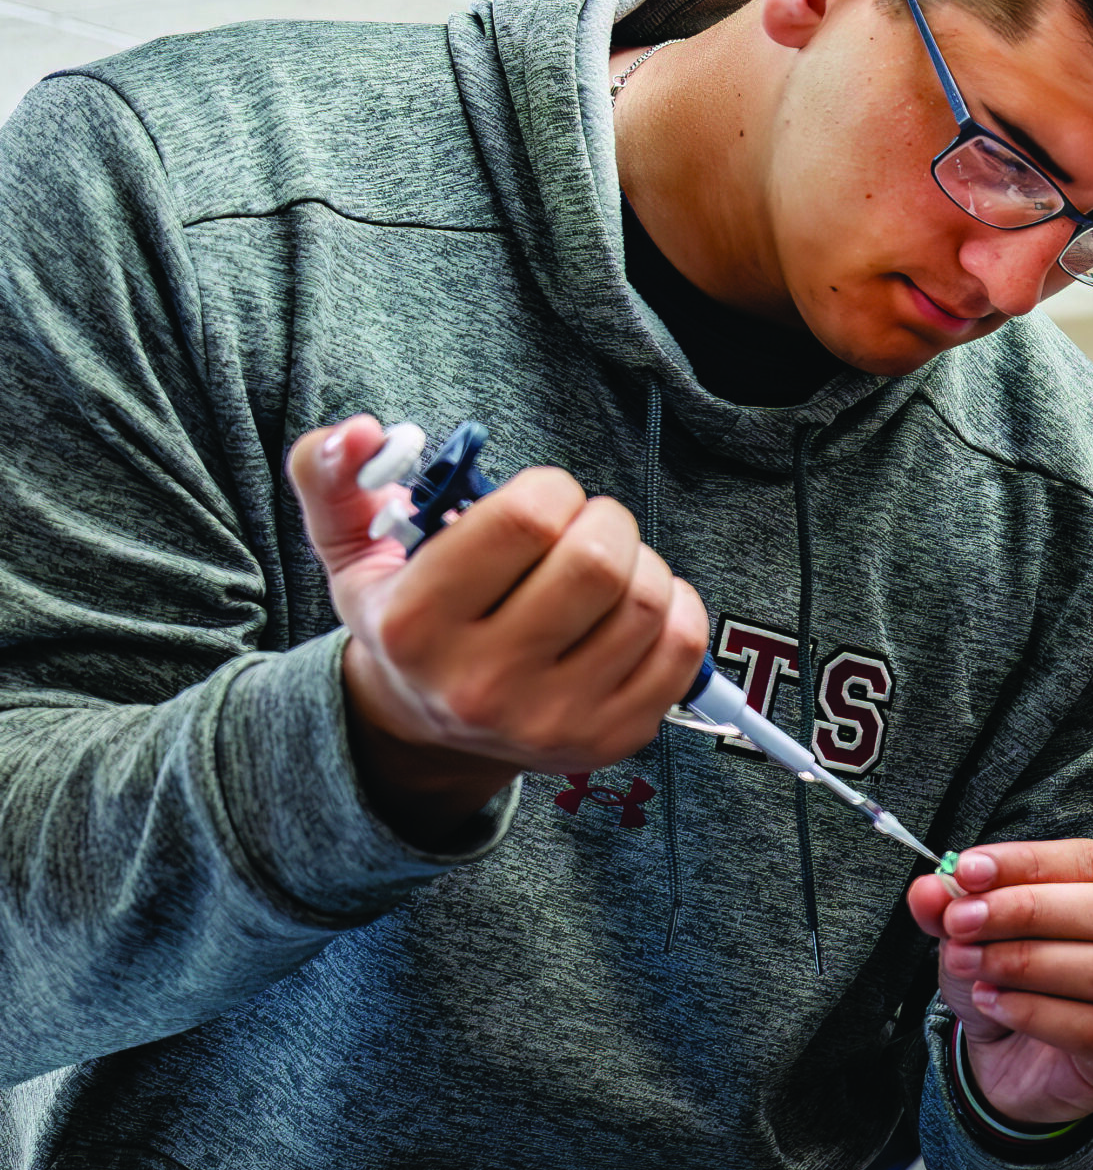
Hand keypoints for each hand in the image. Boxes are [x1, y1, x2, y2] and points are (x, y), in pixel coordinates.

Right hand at [289, 415, 708, 843]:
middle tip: (581, 528)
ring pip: (649, 600)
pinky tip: (631, 605)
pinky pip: (684, 648)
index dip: (551, 489)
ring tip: (602, 570)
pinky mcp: (611, 738)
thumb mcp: (351, 549)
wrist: (431, 730)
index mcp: (414, 627)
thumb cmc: (406, 620)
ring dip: (641, 563)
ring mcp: (551, 720)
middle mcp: (482, 685)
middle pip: (598, 561)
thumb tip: (358, 431)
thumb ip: (331, 475)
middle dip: (603, 520)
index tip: (541, 500)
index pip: (527, 520)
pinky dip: (675, 607)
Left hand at [906, 840, 1092, 1127]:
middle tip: (961, 920)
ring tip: (970, 962)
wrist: (1026, 1059)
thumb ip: (957, 905)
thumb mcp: (983, 932)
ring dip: (1027, 962)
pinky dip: (1036, 1011)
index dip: (1029, 863)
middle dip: (1026, 911)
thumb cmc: (1023, 976)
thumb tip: (928, 888)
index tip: (966, 869)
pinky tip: (993, 1002)